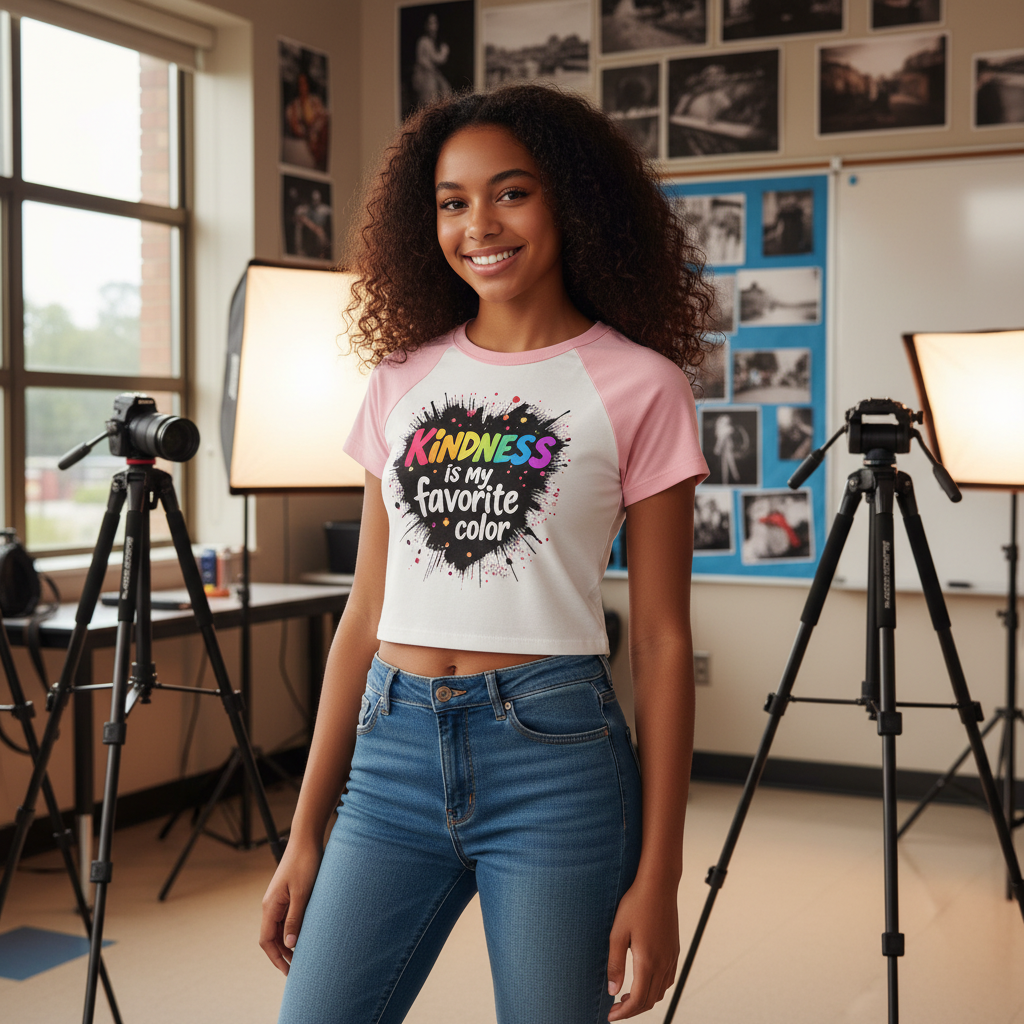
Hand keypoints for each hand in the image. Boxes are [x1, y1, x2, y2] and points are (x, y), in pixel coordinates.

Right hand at [259, 841, 322, 974]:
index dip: (276, 958)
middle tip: (297, 969)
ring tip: (302, 956)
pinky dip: (293, 929)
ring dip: (288, 943)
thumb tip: (290, 944)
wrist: (306, 839)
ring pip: (279, 928)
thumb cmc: (305, 863)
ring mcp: (279, 899)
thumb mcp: (302, 893)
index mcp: (270, 906)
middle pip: (272, 937)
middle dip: (282, 954)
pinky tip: (304, 934)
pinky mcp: (288, 894)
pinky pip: (286, 918)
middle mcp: (271, 904)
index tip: (288, 971)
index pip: (267, 941)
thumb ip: (295, 919)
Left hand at [606, 875, 679, 1020]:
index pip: (637, 1000)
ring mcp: (671, 957)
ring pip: (661, 992)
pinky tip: (644, 980)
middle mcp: (663, 963)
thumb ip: (615, 964)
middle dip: (632, 1010)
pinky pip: (668, 979)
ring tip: (627, 996)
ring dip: (644, 1000)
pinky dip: (656, 988)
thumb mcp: (617, 933)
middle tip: (615, 1009)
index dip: (624, 1012)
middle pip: (650, 1001)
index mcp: (648, 962)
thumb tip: (612, 991)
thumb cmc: (635, 905)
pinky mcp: (675, 950)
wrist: (658, 885)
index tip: (610, 1016)